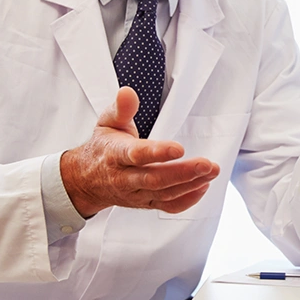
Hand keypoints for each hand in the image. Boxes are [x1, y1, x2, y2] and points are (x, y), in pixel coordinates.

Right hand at [60, 87, 220, 215]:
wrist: (88, 180)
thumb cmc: (103, 147)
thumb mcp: (107, 123)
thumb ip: (121, 108)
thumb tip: (127, 92)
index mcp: (115, 155)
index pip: (136, 155)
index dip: (157, 152)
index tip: (179, 148)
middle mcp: (125, 178)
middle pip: (155, 179)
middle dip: (183, 173)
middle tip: (207, 164)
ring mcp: (136, 193)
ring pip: (164, 193)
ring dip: (191, 184)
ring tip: (211, 171)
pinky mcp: (145, 203)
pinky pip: (167, 206)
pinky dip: (187, 200)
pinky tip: (203, 186)